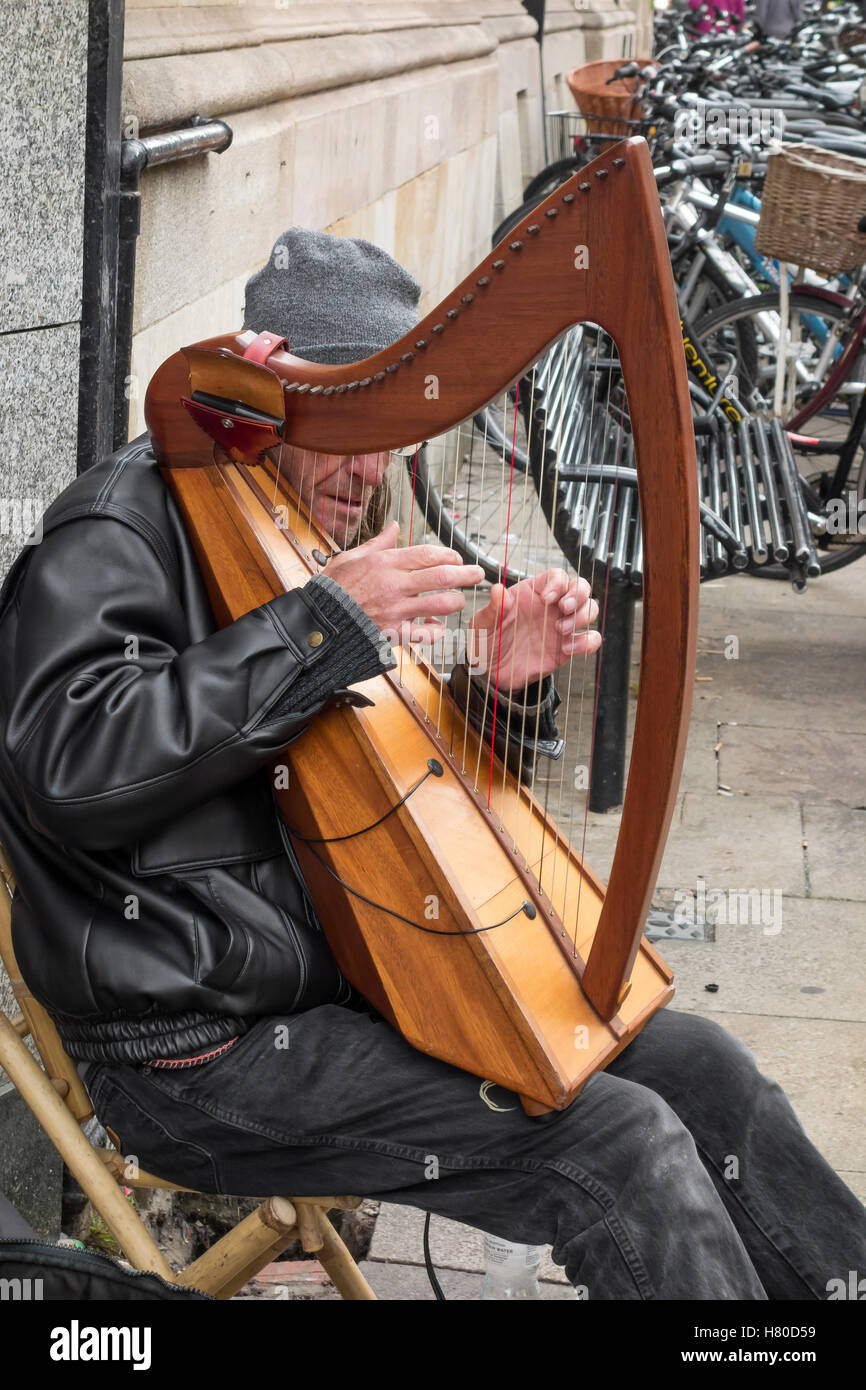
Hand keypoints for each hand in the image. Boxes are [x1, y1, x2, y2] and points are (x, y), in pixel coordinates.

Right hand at [324, 520, 484, 643]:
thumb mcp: (350, 558)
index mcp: (385, 563)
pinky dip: (437, 631)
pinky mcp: (395, 633)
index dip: (448, 554)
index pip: (427, 554)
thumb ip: (378, 543)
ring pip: (441, 603)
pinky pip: (426, 634)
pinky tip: (436, 626)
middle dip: (466, 574)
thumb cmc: (332, 590)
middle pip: (442, 576)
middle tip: (478, 574)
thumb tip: (394, 527)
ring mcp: (397, 610)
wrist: (317, 622)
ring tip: (459, 600)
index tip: (457, 558)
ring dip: (456, 602)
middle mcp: (395, 585)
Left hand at [469, 569, 599, 692]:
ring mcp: (561, 626)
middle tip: (563, 609)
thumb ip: (493, 608)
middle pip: (581, 587)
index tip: (546, 598)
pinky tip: (566, 648)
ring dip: (582, 617)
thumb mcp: (483, 623)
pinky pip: (590, 639)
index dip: (558, 582)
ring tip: (561, 631)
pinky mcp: (567, 647)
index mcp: (532, 593)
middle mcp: (551, 606)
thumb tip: (498, 590)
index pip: (557, 575)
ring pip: (590, 609)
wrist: (491, 672)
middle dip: (578, 595)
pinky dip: (586, 642)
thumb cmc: (487, 641)